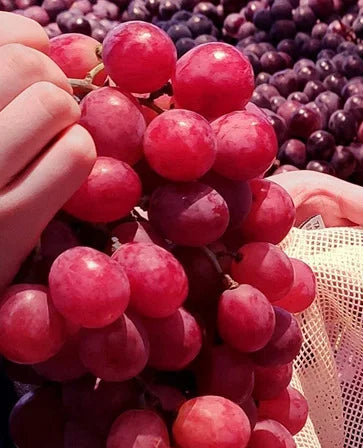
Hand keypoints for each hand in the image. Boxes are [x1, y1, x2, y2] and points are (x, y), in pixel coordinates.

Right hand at [0, 13, 95, 291]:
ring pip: (52, 103)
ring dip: (67, 114)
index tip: (32, 56)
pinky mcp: (8, 220)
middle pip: (27, 65)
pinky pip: (73, 154)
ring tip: (55, 134)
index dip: (24, 39)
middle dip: (51, 78)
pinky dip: (80, 149)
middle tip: (49, 103)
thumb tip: (36, 37)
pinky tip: (64, 163)